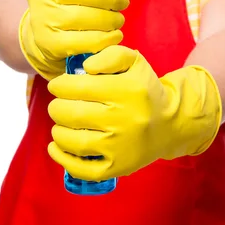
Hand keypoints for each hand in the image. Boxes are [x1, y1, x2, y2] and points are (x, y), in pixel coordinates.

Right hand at [19, 0, 129, 79]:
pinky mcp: (50, 43)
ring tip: (118, 20)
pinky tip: (114, 35)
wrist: (49, 36)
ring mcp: (43, 19)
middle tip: (123, 3)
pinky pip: (85, 41)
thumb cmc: (76, 1)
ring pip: (85, 18)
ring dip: (111, 20)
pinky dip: (106, 39)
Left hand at [47, 45, 221, 180]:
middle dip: (56, 107)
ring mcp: (120, 147)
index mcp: (127, 90)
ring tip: (60, 123)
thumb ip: (110, 55)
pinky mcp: (118, 167)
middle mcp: (124, 119)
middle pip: (73, 114)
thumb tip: (86, 67)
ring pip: (74, 141)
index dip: (60, 85)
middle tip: (57, 105)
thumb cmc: (144, 89)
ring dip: (58, 130)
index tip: (57, 85)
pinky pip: (83, 169)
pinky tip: (55, 147)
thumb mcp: (134, 62)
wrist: (169, 124)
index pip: (79, 87)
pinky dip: (62, 158)